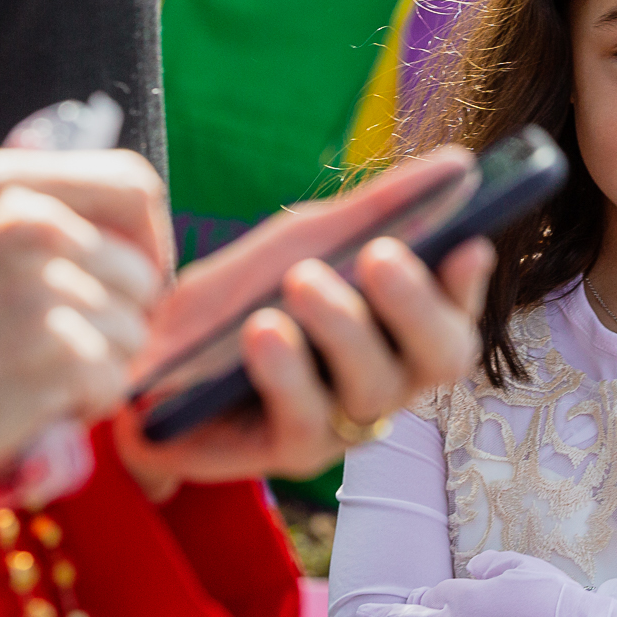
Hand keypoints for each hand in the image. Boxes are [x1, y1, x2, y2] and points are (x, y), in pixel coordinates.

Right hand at [0, 149, 169, 494]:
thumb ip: (43, 221)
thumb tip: (142, 241)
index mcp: (5, 182)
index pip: (135, 187)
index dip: (150, 240)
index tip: (134, 279)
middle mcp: (29, 221)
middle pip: (144, 272)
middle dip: (118, 320)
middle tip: (55, 347)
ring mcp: (43, 285)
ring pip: (136, 332)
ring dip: (99, 365)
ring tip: (29, 372)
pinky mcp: (57, 350)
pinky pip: (115, 381)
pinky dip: (85, 403)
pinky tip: (29, 402)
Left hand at [113, 149, 493, 499]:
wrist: (149, 348)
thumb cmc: (245, 294)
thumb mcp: (305, 240)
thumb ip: (378, 209)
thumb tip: (459, 164)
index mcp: (408, 327)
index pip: (460, 307)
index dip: (468, 282)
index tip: (465, 242)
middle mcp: (392, 378)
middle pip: (439, 357)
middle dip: (415, 304)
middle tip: (380, 255)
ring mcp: (347, 421)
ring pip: (374, 386)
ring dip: (343, 328)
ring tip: (302, 281)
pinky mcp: (292, 453)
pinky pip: (306, 421)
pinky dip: (287, 372)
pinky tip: (264, 332)